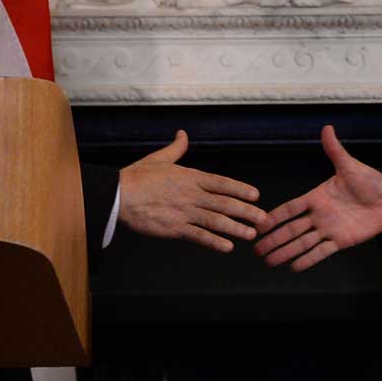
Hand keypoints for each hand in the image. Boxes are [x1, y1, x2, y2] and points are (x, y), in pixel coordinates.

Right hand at [118, 130, 265, 251]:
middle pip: (225, 203)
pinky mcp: (174, 228)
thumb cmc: (137, 177)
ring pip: (216, 221)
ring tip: (251, 234)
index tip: (256, 195)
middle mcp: (192, 195)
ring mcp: (184, 212)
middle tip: (263, 219)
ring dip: (236, 228)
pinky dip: (214, 242)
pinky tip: (227, 247)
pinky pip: (198, 236)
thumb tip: (182, 133)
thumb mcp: (159, 158)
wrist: (118, 195)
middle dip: (246, 211)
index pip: (222, 183)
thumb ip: (176, 148)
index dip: (241, 189)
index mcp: (190, 177)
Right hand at [253, 125, 381, 271]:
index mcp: (317, 197)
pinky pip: (321, 252)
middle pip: (291, 229)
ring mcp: (328, 229)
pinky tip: (294, 267)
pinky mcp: (340, 241)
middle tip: (256, 249)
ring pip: (302, 243)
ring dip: (285, 252)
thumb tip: (327, 128)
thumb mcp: (350, 166)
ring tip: (269, 261)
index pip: (291, 208)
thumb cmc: (370, 181)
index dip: (275, 216)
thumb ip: (335, 150)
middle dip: (273, 239)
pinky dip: (307, 260)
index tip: (259, 223)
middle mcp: (319, 215)